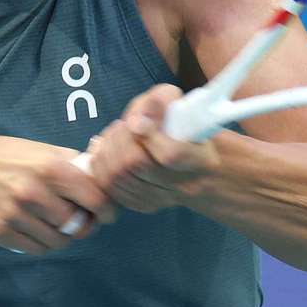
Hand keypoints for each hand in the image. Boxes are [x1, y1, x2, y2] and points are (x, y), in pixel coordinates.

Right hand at [0, 136, 115, 253]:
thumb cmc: (9, 157)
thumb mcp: (43, 150)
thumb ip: (74, 164)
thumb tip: (105, 176)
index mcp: (50, 168)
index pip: (94, 198)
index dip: (106, 210)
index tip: (107, 214)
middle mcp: (33, 192)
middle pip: (78, 224)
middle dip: (85, 224)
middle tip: (82, 220)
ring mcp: (15, 214)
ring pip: (59, 240)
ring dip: (64, 236)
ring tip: (58, 224)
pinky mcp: (1, 232)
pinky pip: (38, 249)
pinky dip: (45, 243)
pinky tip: (39, 230)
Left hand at [86, 84, 217, 213]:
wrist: (204, 170)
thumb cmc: (192, 131)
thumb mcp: (184, 106)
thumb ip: (162, 101)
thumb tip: (138, 117)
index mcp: (200, 159)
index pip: (171, 153)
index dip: (148, 135)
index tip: (136, 120)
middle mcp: (183, 185)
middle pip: (135, 164)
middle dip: (121, 138)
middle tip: (124, 125)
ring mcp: (161, 200)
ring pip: (117, 177)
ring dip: (108, 150)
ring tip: (116, 135)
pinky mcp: (144, 205)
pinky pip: (109, 188)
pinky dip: (102, 166)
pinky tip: (110, 151)